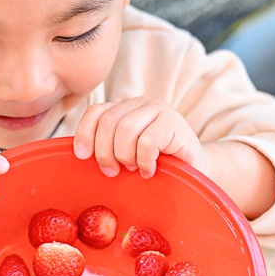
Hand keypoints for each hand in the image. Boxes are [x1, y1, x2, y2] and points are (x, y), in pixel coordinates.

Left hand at [73, 97, 206, 177]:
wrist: (193, 169)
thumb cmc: (156, 164)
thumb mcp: (127, 153)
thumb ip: (108, 146)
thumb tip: (81, 153)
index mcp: (125, 109)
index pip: (96, 112)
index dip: (84, 133)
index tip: (82, 156)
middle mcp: (140, 103)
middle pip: (108, 122)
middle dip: (104, 152)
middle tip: (112, 171)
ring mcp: (158, 109)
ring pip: (125, 129)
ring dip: (125, 155)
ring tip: (134, 168)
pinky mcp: (173, 122)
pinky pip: (147, 141)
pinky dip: (144, 161)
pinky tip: (150, 169)